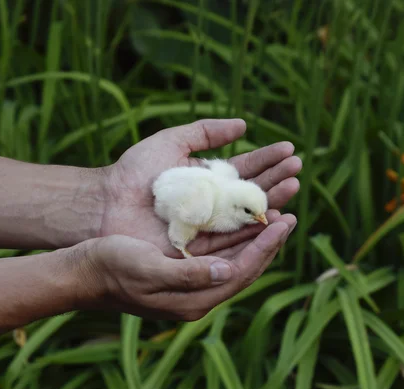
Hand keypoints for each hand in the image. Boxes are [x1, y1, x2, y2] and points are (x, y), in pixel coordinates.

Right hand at [69, 212, 296, 319]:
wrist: (83, 273)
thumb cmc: (110, 267)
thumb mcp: (146, 268)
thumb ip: (187, 275)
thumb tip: (225, 270)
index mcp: (193, 300)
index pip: (241, 272)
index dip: (265, 246)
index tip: (284, 220)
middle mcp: (198, 296)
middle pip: (244, 268)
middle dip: (268, 242)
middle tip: (289, 215)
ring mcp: (191, 286)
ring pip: (234, 260)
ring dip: (254, 238)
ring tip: (274, 214)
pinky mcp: (183, 273)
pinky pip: (219, 255)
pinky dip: (234, 238)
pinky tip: (241, 222)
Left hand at [100, 119, 301, 256]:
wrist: (106, 203)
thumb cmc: (134, 172)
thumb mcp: (171, 142)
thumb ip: (205, 132)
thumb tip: (244, 124)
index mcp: (207, 180)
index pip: (244, 170)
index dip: (266, 160)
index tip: (289, 149)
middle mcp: (212, 204)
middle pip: (251, 193)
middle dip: (276, 179)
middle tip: (298, 169)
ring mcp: (208, 227)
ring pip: (247, 216)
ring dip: (272, 201)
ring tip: (294, 187)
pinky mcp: (201, 248)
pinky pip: (232, 240)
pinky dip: (253, 229)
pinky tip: (273, 216)